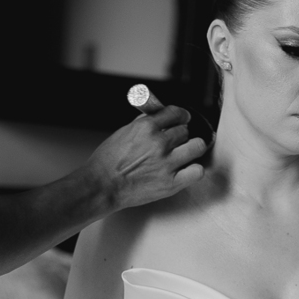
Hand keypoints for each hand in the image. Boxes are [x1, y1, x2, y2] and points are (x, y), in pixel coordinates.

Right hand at [87, 96, 208, 209]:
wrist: (101, 186)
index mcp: (146, 127)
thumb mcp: (123, 132)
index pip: (175, 113)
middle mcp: (159, 143)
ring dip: (192, 148)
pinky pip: (197, 171)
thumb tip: (159, 116)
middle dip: (181, 135)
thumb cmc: (107, 162)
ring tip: (186, 153)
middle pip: (185, 131)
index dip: (181, 115)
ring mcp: (167, 163)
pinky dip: (194, 169)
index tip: (183, 119)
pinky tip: (187, 169)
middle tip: (176, 141)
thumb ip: (144, 123)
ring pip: (196, 146)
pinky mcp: (171, 183)